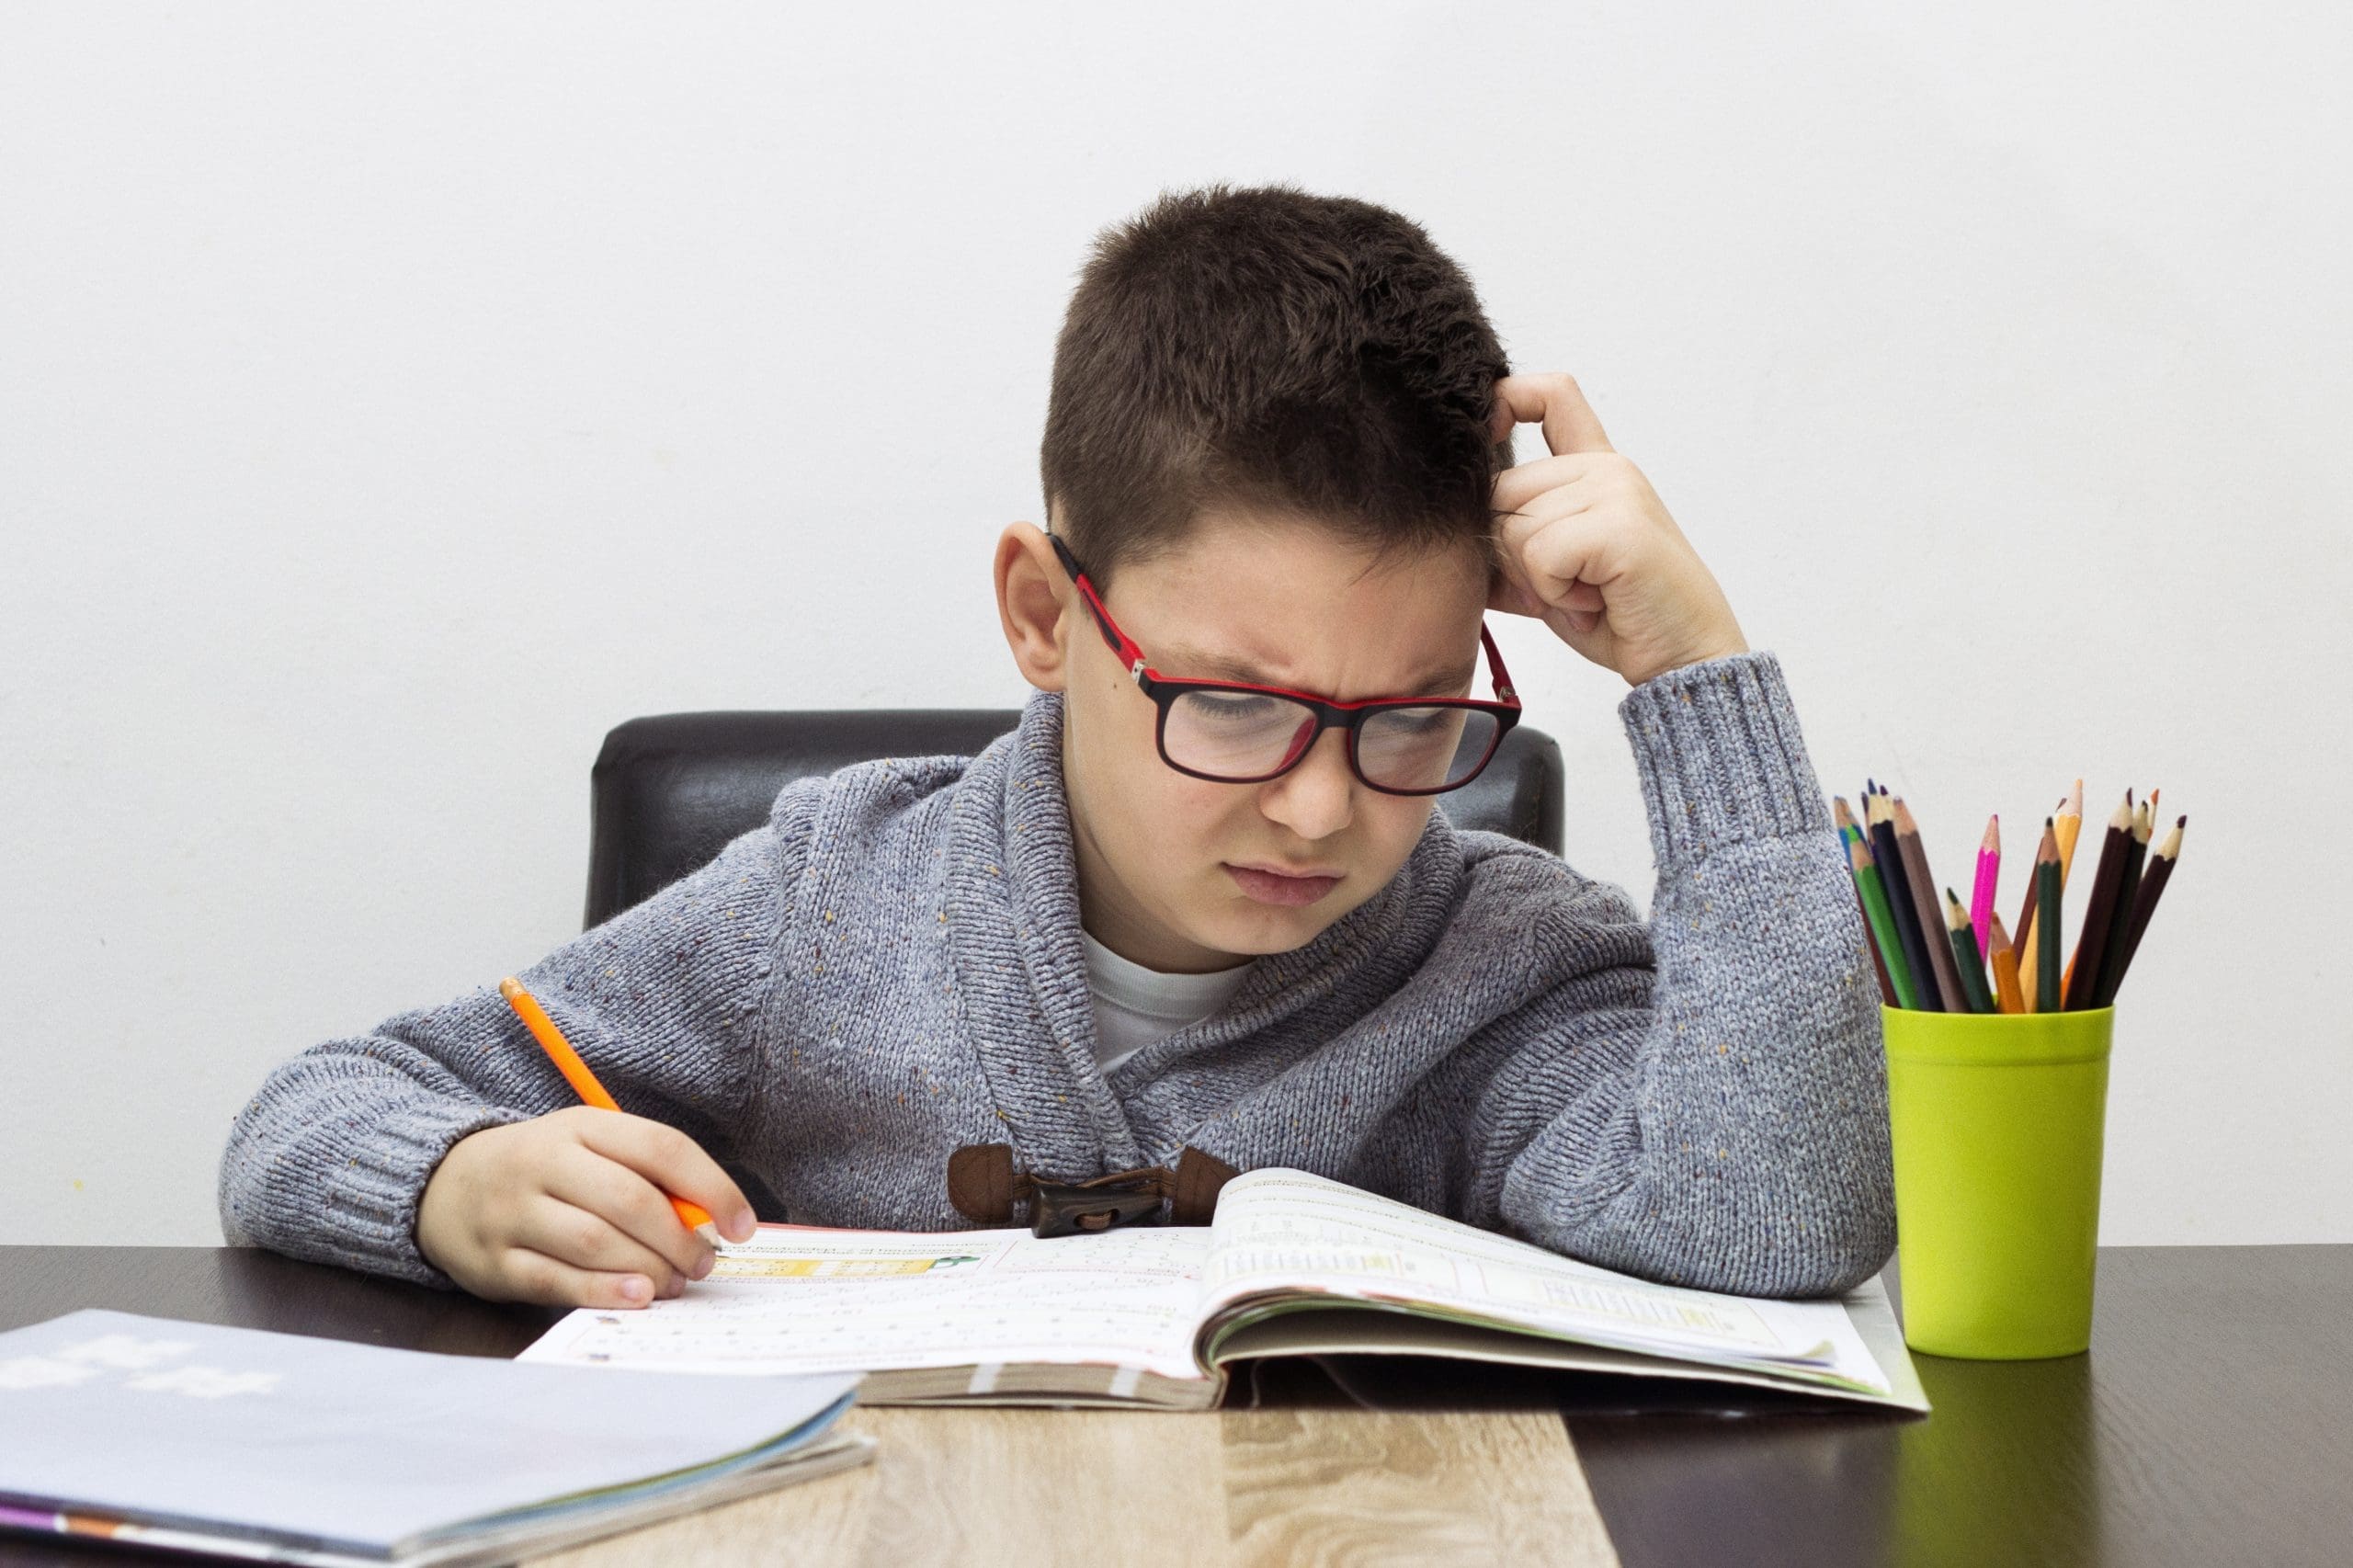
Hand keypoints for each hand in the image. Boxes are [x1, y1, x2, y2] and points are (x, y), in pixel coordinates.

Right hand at [415, 1106, 756, 1308]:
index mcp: (582, 1127)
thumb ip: (644, 1175)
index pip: (661, 1147)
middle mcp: (545, 1162)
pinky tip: (637, 1295)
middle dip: (679, 1237)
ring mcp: (515, 1212)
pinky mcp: (495, 1260)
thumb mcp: (589, 1150)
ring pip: (594, 1241)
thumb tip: (710, 1220)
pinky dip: (602, 1291)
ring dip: (648, 1267)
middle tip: (705, 1263)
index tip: (742, 1225)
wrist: (444, 1186)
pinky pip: (555, 1279)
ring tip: (676, 1283)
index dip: (712, 1187)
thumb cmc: (544, 1171)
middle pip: (629, 1199)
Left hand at [1488, 373, 1748, 687]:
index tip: (1486, 436)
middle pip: (1501, 490)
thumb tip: (1452, 535)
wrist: (1682, 659)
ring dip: (1537, 580)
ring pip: (1515, 527)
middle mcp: (1607, 469)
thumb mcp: (1550, 577)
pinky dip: (1553, 592)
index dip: (1505, 400)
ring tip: (1586, 595)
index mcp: (1595, 470)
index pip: (1551, 395)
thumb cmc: (1623, 618)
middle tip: (1563, 587)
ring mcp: (1617, 490)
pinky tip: (1593, 603)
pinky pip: (1540, 554)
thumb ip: (1511, 547)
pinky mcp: (1620, 525)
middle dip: (1511, 554)